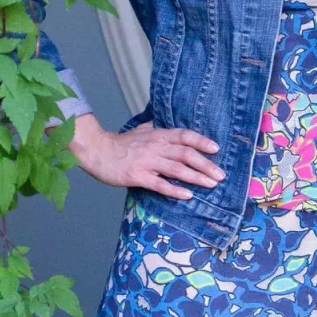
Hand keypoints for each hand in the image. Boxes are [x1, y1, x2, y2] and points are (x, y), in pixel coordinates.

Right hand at [69, 112, 224, 199]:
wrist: (96, 151)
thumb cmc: (119, 144)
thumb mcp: (140, 130)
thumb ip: (154, 127)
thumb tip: (164, 121)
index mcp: (158, 135)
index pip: (185, 135)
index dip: (202, 141)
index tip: (216, 149)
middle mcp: (155, 147)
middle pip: (186, 154)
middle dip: (206, 164)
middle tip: (221, 175)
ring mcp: (147, 162)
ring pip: (177, 169)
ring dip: (196, 177)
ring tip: (211, 185)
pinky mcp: (137, 176)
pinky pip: (160, 184)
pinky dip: (175, 189)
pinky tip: (187, 195)